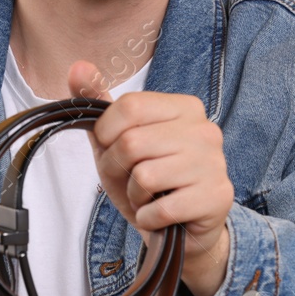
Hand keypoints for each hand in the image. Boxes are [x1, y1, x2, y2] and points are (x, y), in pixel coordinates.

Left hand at [67, 60, 232, 295]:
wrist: (182, 230)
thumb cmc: (149, 182)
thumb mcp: (117, 141)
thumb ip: (97, 103)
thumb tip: (78, 65)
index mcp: (184, 107)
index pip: (129, 106)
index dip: (107, 134)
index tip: (113, 150)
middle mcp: (205, 130)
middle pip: (132, 142)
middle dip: (117, 170)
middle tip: (131, 181)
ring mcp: (215, 163)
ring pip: (145, 176)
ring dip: (134, 196)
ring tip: (149, 197)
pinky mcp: (216, 197)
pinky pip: (160, 209)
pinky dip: (149, 218)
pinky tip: (161, 216)